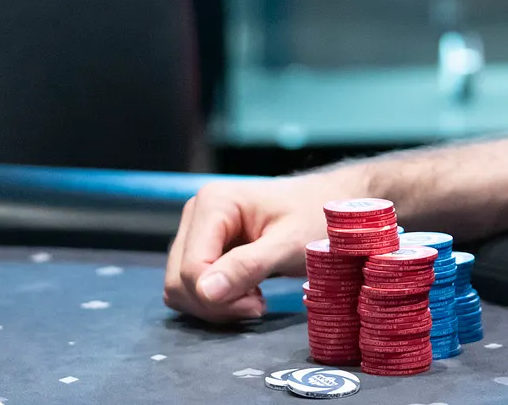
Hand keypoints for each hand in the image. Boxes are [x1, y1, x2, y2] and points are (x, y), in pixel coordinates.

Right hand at [163, 171, 355, 321]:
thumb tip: (205, 291)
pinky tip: (247, 291)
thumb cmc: (315, 217)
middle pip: (179, 279)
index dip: (218, 297)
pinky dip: (214, 298)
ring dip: (215, 303)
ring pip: (180, 287)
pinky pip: (190, 286)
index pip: (191, 268)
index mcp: (213, 203)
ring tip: (256, 295)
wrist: (328, 203)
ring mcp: (196, 229)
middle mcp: (196, 212)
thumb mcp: (288, 244)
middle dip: (216, 302)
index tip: (259, 303)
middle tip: (259, 303)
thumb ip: (248, 266)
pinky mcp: (202, 246)